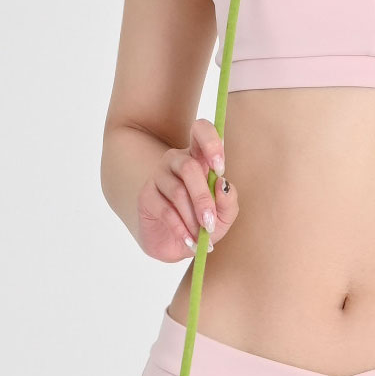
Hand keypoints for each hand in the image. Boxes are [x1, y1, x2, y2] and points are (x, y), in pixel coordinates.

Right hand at [136, 116, 239, 264]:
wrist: (175, 245)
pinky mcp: (146, 195)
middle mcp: (177, 160)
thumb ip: (228, 201)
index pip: (201, 130)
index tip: (220, 168)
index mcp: (199, 157)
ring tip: (202, 237)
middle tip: (211, 223)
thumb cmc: (202, 223)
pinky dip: (180, 228)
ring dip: (192, 218)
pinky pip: (164, 209)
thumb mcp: (223, 216)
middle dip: (203, 198)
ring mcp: (159, 176)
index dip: (210, 142)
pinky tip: (189, 241)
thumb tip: (223, 184)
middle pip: (189, 167)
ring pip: (177, 191)